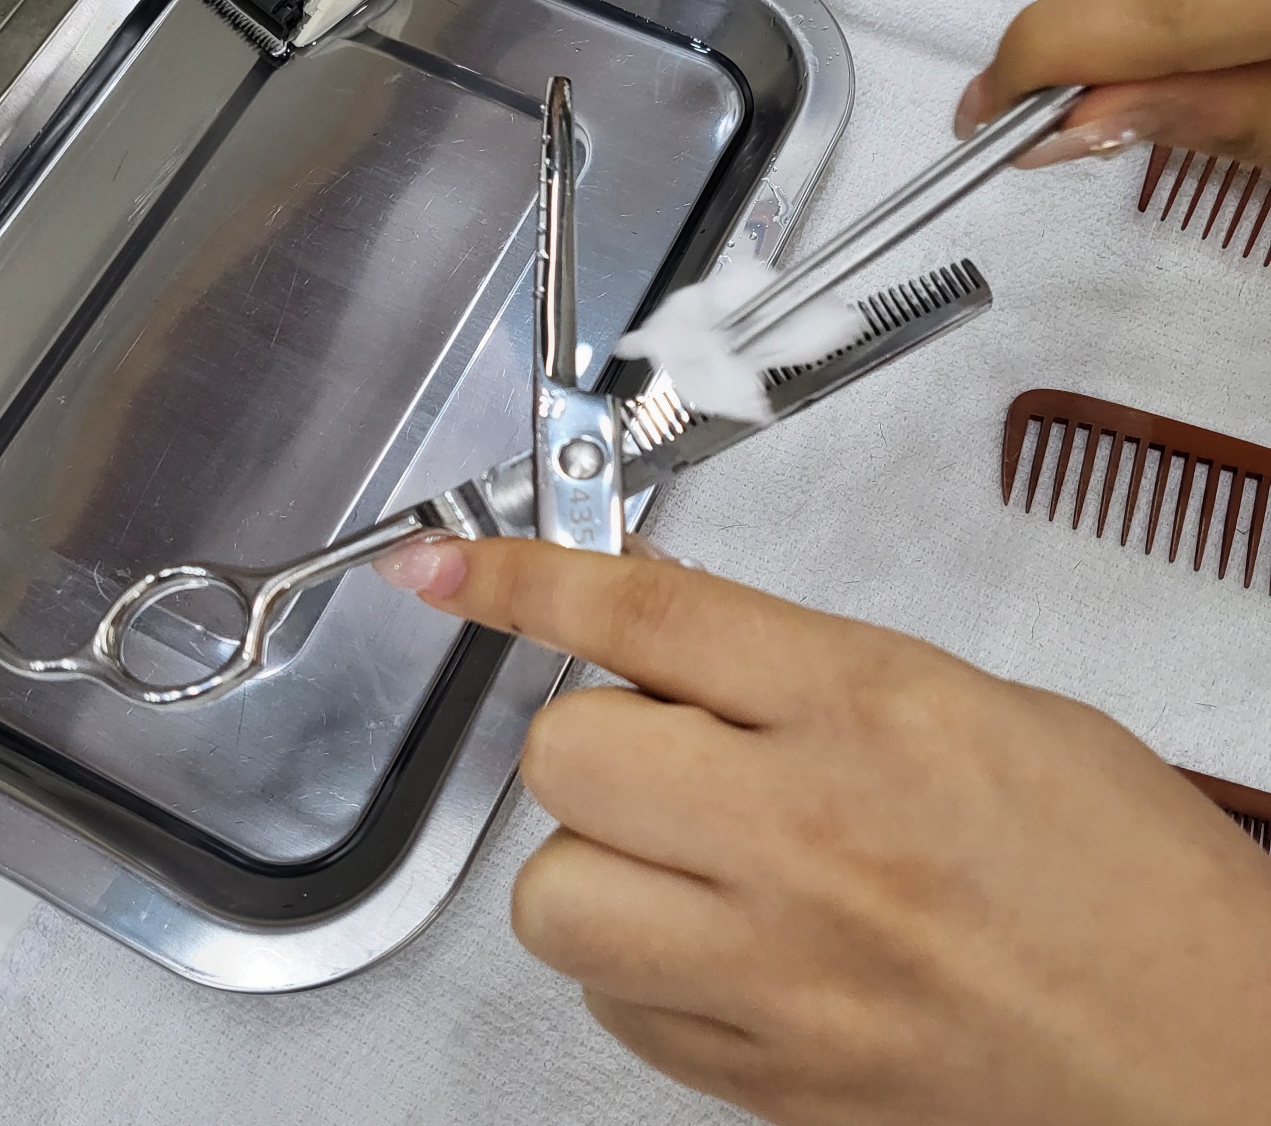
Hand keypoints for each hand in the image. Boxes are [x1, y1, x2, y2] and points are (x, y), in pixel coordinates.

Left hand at [376, 538, 1270, 1125]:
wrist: (1217, 1056)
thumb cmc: (1125, 874)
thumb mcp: (967, 701)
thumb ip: (802, 663)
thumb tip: (663, 625)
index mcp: (868, 709)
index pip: (642, 611)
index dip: (523, 574)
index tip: (447, 565)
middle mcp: (808, 836)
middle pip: (565, 753)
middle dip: (591, 737)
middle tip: (664, 744)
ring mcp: (780, 975)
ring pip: (557, 896)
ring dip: (599, 859)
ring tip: (690, 854)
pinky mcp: (768, 1081)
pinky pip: (614, 1007)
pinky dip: (640, 962)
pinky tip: (725, 944)